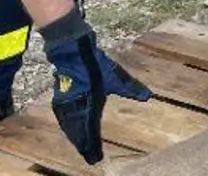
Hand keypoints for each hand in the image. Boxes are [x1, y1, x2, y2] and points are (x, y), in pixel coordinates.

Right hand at [45, 21, 151, 164]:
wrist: (72, 49)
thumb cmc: (95, 63)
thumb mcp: (116, 76)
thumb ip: (130, 88)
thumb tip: (148, 96)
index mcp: (90, 103)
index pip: (91, 130)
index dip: (92, 145)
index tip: (95, 158)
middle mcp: (76, 106)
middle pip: (77, 132)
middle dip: (83, 145)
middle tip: (88, 157)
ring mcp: (65, 102)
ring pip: (69, 126)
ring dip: (74, 137)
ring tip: (81, 147)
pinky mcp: (60, 97)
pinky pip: (63, 117)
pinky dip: (68, 127)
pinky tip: (70, 129)